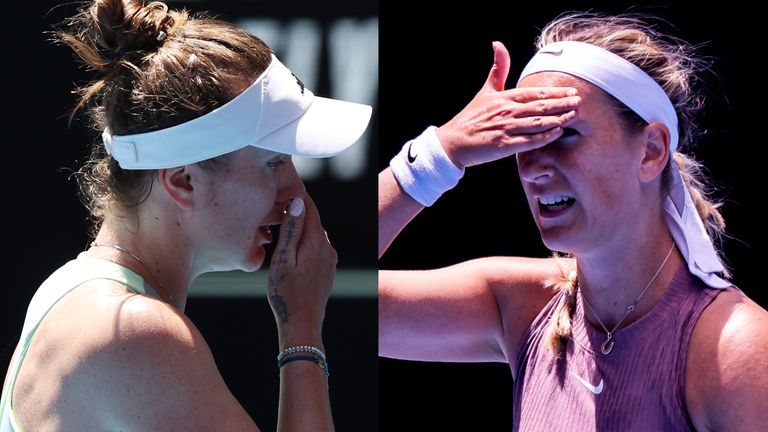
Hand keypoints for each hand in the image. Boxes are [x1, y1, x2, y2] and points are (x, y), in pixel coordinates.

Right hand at [267, 195, 336, 348]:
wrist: (303, 325)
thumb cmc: (286, 295)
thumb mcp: (283, 260)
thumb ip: (291, 231)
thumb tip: (299, 203)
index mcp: (316, 243)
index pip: (309, 208)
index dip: (297, 194)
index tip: (284, 183)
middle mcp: (327, 248)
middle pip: (313, 219)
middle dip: (298, 208)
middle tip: (279, 199)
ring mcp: (330, 260)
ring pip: (314, 233)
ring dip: (301, 225)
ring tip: (281, 220)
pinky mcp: (328, 269)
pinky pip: (316, 247)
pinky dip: (305, 240)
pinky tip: (292, 245)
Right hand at [436, 41, 580, 167]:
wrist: (453, 141)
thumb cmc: (471, 117)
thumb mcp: (485, 90)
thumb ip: (498, 68)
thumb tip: (497, 43)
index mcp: (505, 97)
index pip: (535, 92)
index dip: (555, 91)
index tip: (572, 91)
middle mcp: (507, 111)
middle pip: (540, 106)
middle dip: (562, 104)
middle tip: (580, 102)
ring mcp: (506, 128)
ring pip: (537, 123)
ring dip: (557, 119)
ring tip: (574, 116)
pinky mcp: (504, 145)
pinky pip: (529, 141)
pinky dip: (544, 137)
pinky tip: (557, 133)